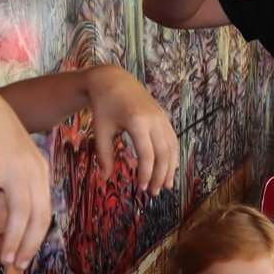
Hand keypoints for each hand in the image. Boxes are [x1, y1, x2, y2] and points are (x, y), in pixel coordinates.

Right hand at [0, 82, 53, 265]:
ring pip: (18, 210)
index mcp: (41, 172)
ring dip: (11, 237)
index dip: (36, 240)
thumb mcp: (11, 163)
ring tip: (3, 257)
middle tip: (16, 265)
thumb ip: (11, 190)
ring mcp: (13, 164)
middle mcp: (32, 170)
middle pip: (36, 216)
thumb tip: (5, 224)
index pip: (45, 214)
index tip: (26, 259)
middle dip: (28, 244)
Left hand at [85, 66, 179, 194]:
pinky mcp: (164, 116)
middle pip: (164, 153)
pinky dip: (172, 156)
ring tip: (165, 185)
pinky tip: (168, 169)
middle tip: (154, 192)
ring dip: (170, 168)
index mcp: (137, 122)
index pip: (147, 155)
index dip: (146, 174)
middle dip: (160, 175)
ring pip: (172, 147)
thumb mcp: (100, 130)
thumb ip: (104, 154)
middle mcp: (154, 119)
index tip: (140, 188)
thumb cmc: (104, 106)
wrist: (113, 80)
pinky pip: (173, 139)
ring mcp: (162, 117)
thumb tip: (104, 178)